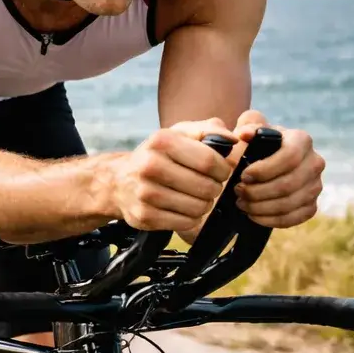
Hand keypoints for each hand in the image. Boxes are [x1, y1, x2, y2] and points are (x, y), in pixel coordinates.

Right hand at [111, 118, 236, 231]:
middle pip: (205, 187)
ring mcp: (145, 193)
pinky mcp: (144, 216)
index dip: (223, 169)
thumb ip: (209, 130)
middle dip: (214, 188)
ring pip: (198, 207)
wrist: (119, 181)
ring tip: (196, 197)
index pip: (209, 161)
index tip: (220, 171)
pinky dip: (191, 218)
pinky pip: (185, 223)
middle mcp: (150, 165)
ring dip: (204, 204)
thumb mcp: (180, 134)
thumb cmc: (159, 155)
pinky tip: (184, 208)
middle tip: (209, 186)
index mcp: (162, 141)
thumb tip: (233, 140)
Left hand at [232, 110, 324, 227]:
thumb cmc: (255, 145)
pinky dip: (271, 220)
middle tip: (238, 191)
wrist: (264, 163)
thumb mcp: (249, 129)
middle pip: (288, 184)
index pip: (289, 157)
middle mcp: (315, 162)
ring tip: (242, 203)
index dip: (265, 170)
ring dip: (261, 207)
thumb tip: (245, 134)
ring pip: (289, 204)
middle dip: (258, 191)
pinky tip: (254, 215)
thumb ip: (247, 126)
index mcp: (302, 140)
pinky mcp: (311, 205)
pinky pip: (294, 218)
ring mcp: (316, 186)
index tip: (244, 175)